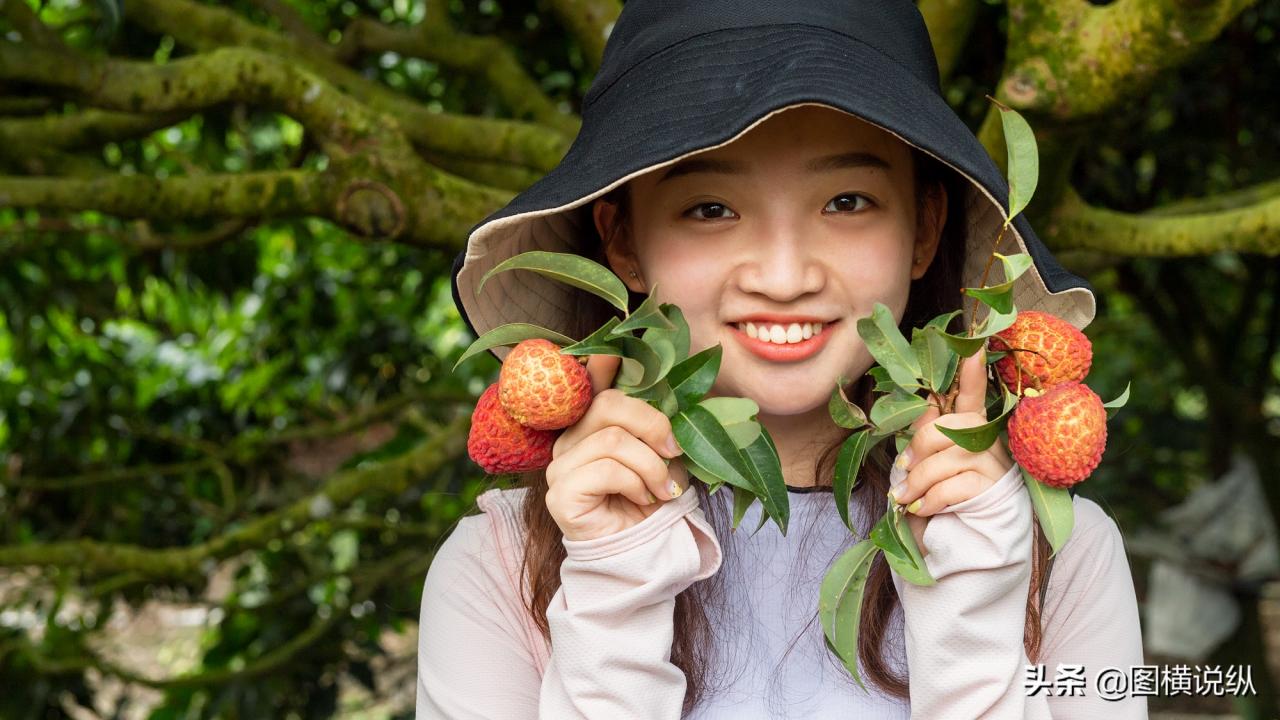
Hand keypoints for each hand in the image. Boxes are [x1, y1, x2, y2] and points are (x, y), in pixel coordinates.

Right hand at [543, 354, 688, 541]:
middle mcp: (569, 439)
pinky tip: (642, 500)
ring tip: (663, 488)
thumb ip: (659, 424)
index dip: (601, 361)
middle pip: (608, 404)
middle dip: (652, 423)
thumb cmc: (652, 501)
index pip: (591, 384)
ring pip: (612, 439)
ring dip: (651, 465)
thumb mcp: (663, 455)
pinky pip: (606, 469)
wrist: (643, 552)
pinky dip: (636, 483)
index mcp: (593, 425)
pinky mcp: (559, 493)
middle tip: (673, 451)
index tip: (616, 344)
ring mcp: (559, 466)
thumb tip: (677, 395)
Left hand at [889, 346, 1014, 554]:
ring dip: (916, 481)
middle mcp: (987, 442)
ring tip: (904, 498)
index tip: (973, 343)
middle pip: (946, 427)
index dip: (972, 370)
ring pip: (944, 459)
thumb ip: (931, 435)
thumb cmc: (945, 500)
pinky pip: (951, 485)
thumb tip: (924, 404)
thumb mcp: (931, 466)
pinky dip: (929, 499)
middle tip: (902, 471)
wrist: (967, 544)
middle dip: (918, 449)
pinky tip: (920, 509)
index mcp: (972, 429)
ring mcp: (992, 464)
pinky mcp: (992, 490)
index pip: (973, 394)